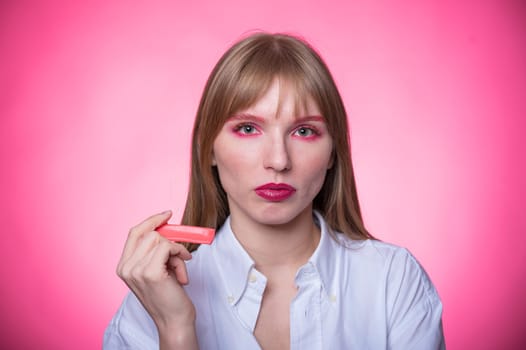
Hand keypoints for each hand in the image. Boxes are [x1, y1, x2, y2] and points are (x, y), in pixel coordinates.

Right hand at [117, 210, 197, 346]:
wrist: (174, 322)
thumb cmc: (169, 297)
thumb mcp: (158, 270)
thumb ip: (156, 251)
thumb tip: (168, 228)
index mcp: (124, 266)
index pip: (134, 232)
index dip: (151, 220)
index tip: (167, 214)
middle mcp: (126, 267)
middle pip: (149, 233)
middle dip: (170, 242)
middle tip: (181, 256)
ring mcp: (136, 270)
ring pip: (161, 239)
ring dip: (177, 253)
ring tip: (179, 271)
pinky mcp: (150, 272)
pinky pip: (168, 247)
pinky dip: (180, 256)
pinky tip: (182, 276)